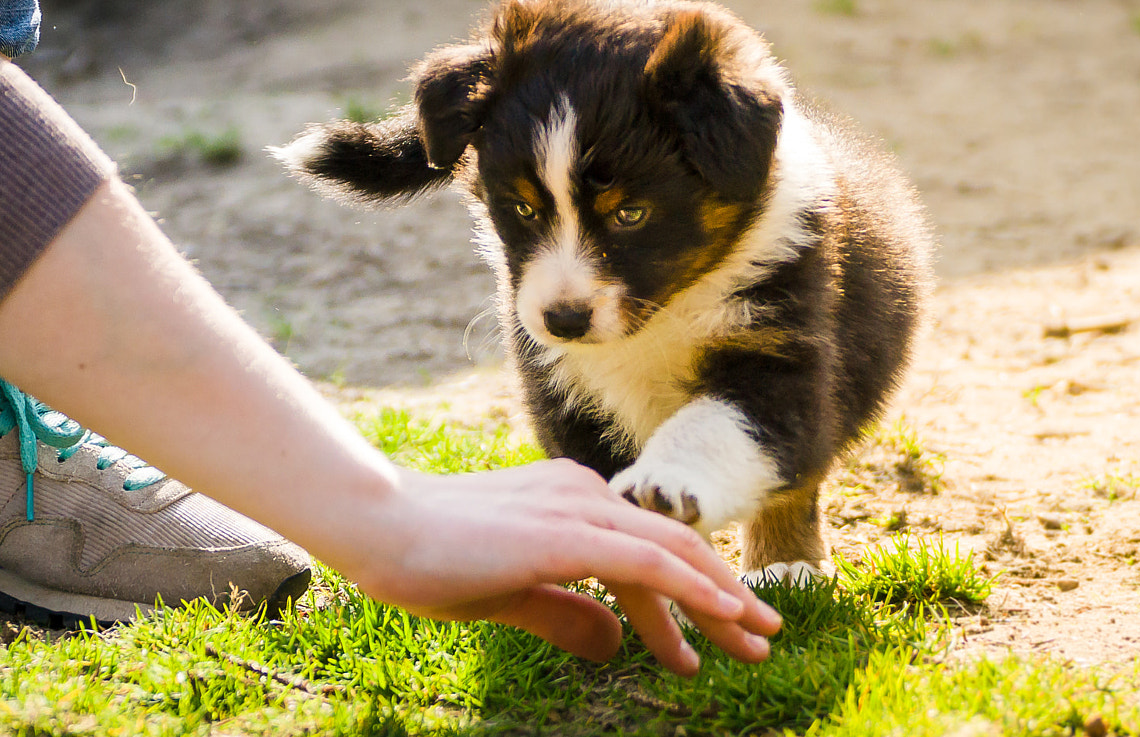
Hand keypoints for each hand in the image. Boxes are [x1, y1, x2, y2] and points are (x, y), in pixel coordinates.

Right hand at [344, 459, 781, 675]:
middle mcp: (582, 495)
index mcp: (569, 503)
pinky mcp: (564, 533)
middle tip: (763, 642)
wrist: (375, 525)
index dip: (689, 599)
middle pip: (675, 548)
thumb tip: (615, 643)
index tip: (715, 643)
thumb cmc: (428, 557)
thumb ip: (565, 614)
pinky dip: (692, 586)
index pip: (647, 552)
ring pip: (671, 553)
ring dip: (721, 598)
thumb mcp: (510, 595)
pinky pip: (647, 560)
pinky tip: (723, 612)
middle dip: (723, 599)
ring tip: (757, 642)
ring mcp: (575, 508)